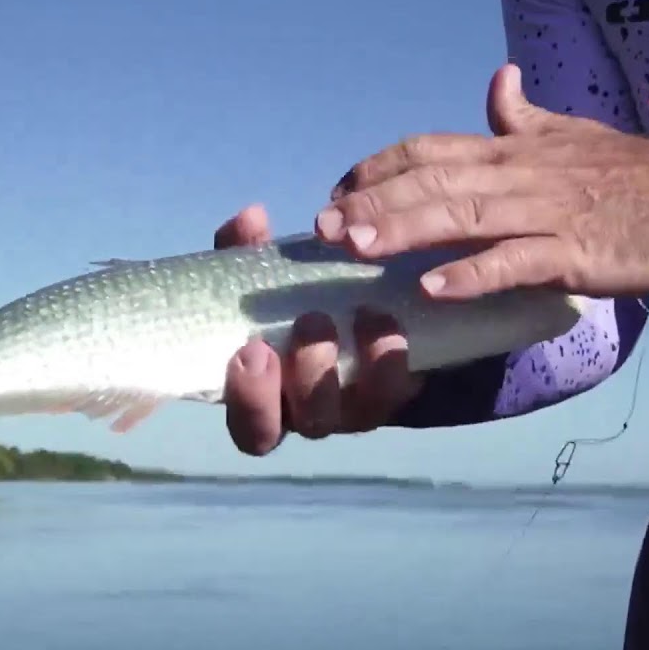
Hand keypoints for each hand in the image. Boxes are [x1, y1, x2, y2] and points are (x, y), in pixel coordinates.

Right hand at [214, 205, 421, 454]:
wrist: (346, 300)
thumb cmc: (284, 296)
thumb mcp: (257, 275)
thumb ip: (246, 251)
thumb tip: (251, 219)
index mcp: (267, 399)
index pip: (252, 431)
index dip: (252, 400)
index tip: (253, 349)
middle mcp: (313, 414)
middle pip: (312, 422)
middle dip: (312, 374)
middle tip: (313, 321)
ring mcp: (358, 408)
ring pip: (365, 413)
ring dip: (368, 367)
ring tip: (368, 313)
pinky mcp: (397, 391)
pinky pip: (403, 389)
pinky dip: (398, 357)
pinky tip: (393, 319)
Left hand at [315, 63, 648, 299]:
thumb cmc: (631, 176)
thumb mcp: (572, 135)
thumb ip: (525, 117)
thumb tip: (499, 81)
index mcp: (512, 149)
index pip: (431, 148)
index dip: (380, 167)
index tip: (339, 189)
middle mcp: (518, 174)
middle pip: (434, 180)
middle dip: (375, 202)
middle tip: (324, 227)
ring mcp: (544, 213)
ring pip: (463, 216)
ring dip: (405, 230)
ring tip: (357, 247)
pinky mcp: (572, 253)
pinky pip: (514, 262)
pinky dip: (472, 274)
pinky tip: (433, 287)